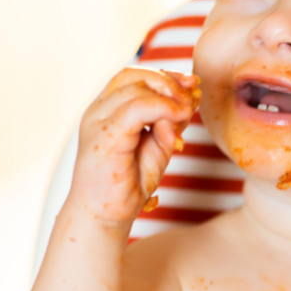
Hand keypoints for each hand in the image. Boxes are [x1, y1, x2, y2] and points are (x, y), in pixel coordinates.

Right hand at [70, 68, 199, 227]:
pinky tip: (178, 120)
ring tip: (186, 113)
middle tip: (191, 98)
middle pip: (133, 76)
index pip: (133, 77)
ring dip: (168, 97)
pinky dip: (162, 109)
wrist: (106, 214)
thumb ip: (169, 122)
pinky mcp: (103, 136)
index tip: (192, 84)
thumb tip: (189, 101)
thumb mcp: (157, 146)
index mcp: (107, 110)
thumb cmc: (128, 182)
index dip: (164, 76)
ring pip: (135, 88)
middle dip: (168, 82)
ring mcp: (97, 122)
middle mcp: (98, 111)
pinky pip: (135, 109)